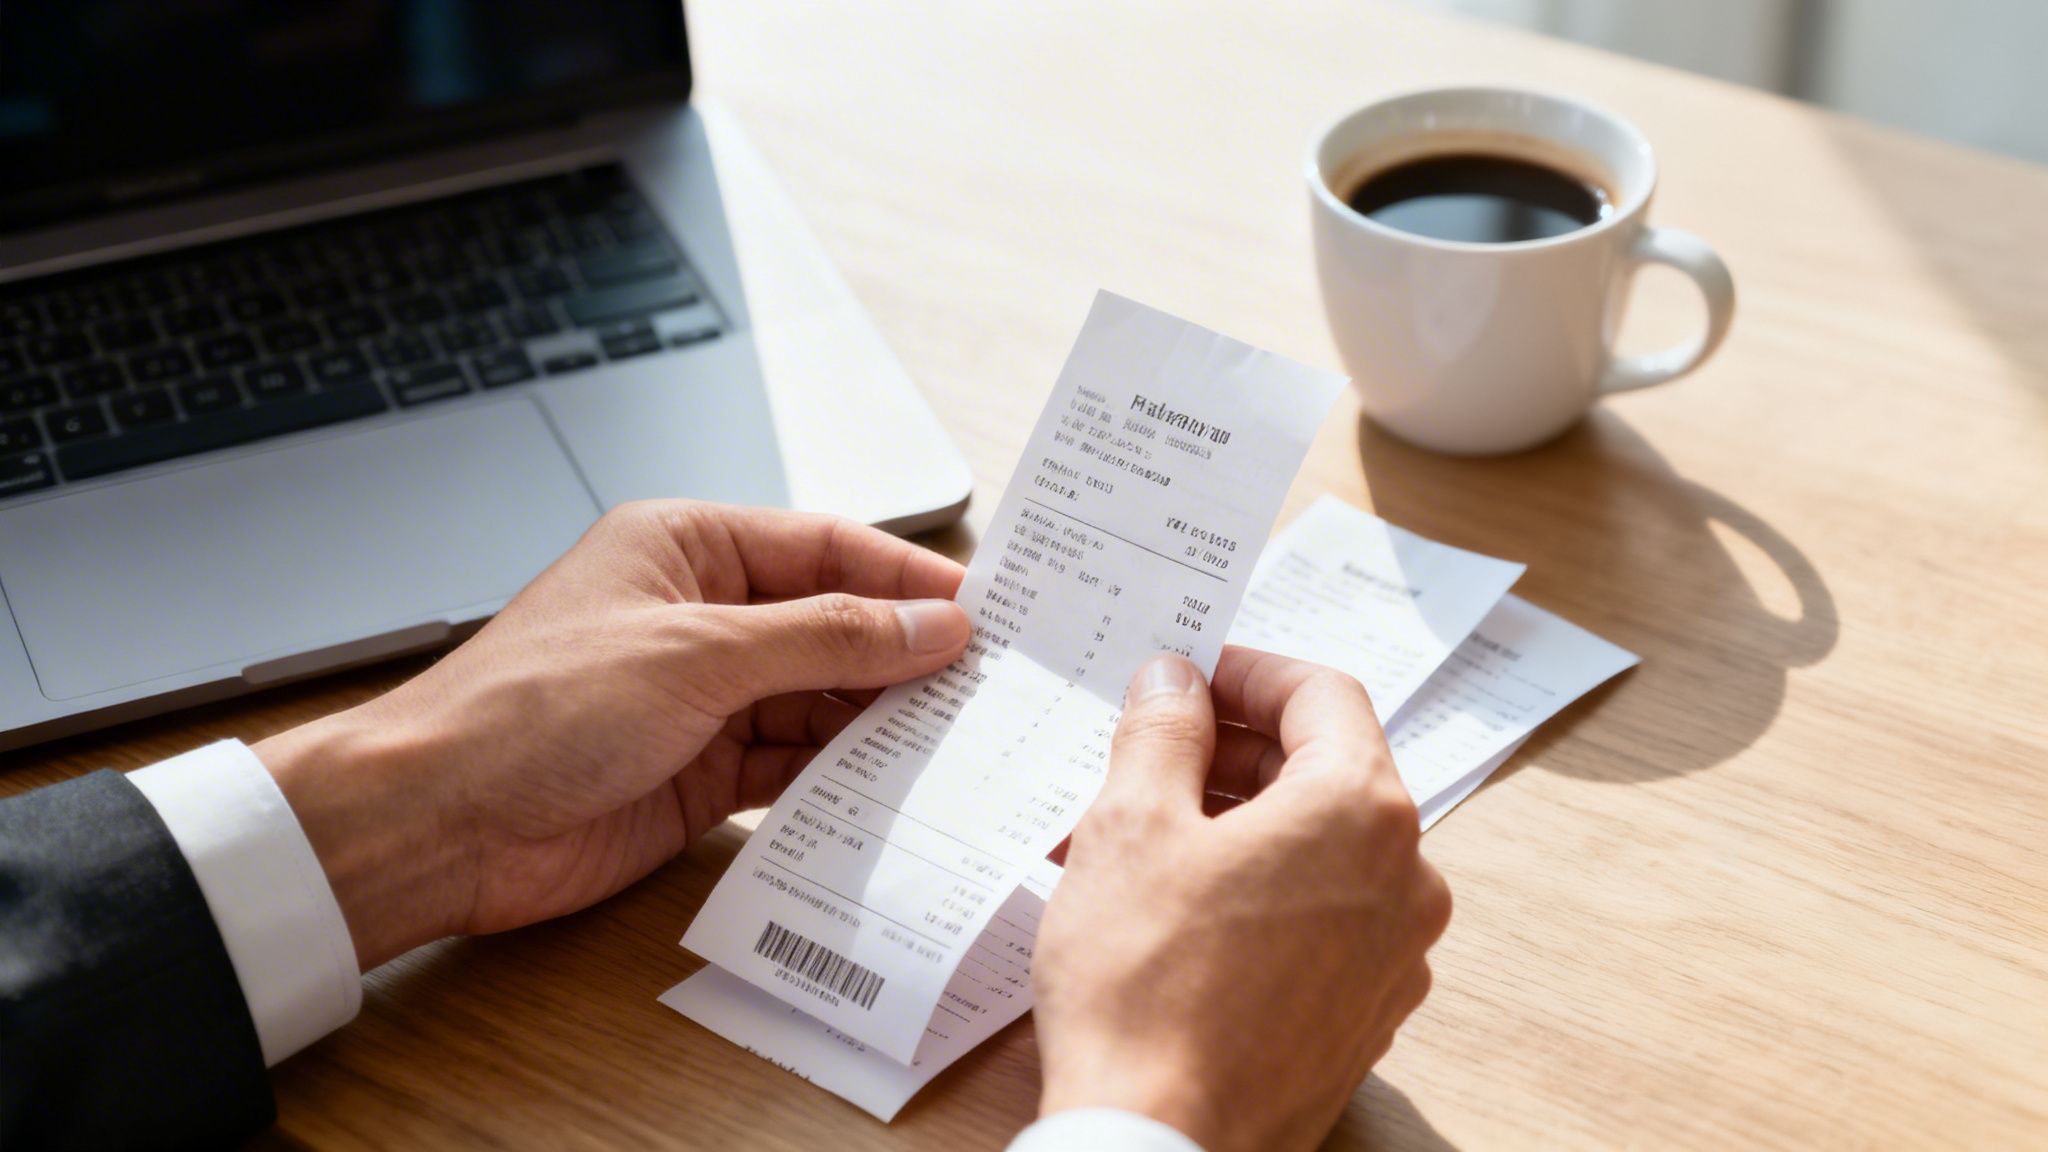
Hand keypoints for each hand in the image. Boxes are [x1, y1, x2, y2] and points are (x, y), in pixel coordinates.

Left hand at [253, 502, 969, 969]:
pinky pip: (794, 764)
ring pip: (821, 698)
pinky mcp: (699, 772)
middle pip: (832, 625)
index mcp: (688, 547)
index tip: (982, 611)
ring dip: (881, 722)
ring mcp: (702, 697)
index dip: (905, 578)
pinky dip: (842, 777)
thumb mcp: (697, 654)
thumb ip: (824, 639)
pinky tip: (894, 790)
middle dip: (903, 656)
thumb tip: (928, 625)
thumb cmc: (532, 708)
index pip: (825, 547)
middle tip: (991, 686)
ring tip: (960, 743)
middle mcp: (701, 616)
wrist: (439, 822)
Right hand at [1032, 649, 1450, 1151]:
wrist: (1160, 1143)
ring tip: (1139, 841)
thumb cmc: (1145, 985)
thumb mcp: (1131, 825)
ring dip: (1236, 826)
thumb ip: (1163, 731)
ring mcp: (1395, 956)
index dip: (1247, 671)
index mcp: (1362, 811)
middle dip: (1231, 754)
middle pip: (1326, 770)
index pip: (1321, 694)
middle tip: (1147, 755)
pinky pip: (1321, 919)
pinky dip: (1258, 892)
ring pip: (1319, 850)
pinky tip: (1176, 911)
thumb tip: (1175, 682)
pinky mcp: (1366, 1016)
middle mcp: (1406, 878)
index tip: (1188, 677)